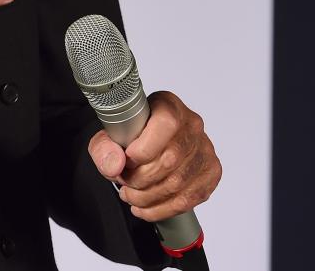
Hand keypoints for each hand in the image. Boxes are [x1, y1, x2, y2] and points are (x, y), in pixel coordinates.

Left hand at [88, 91, 220, 222]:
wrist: (147, 141)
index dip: (143, 149)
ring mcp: (205, 150)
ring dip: (147, 197)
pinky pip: (187, 200)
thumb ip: (104, 147)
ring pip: (177, 184)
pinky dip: (160, 209)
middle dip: (139, 178)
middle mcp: (192, 125)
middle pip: (169, 160)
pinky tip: (144, 207)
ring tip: (130, 195)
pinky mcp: (210, 173)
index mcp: (169, 105)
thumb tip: (115, 165)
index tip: (126, 160)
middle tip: (123, 181)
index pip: (165, 124)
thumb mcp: (109, 135)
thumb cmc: (131, 134)